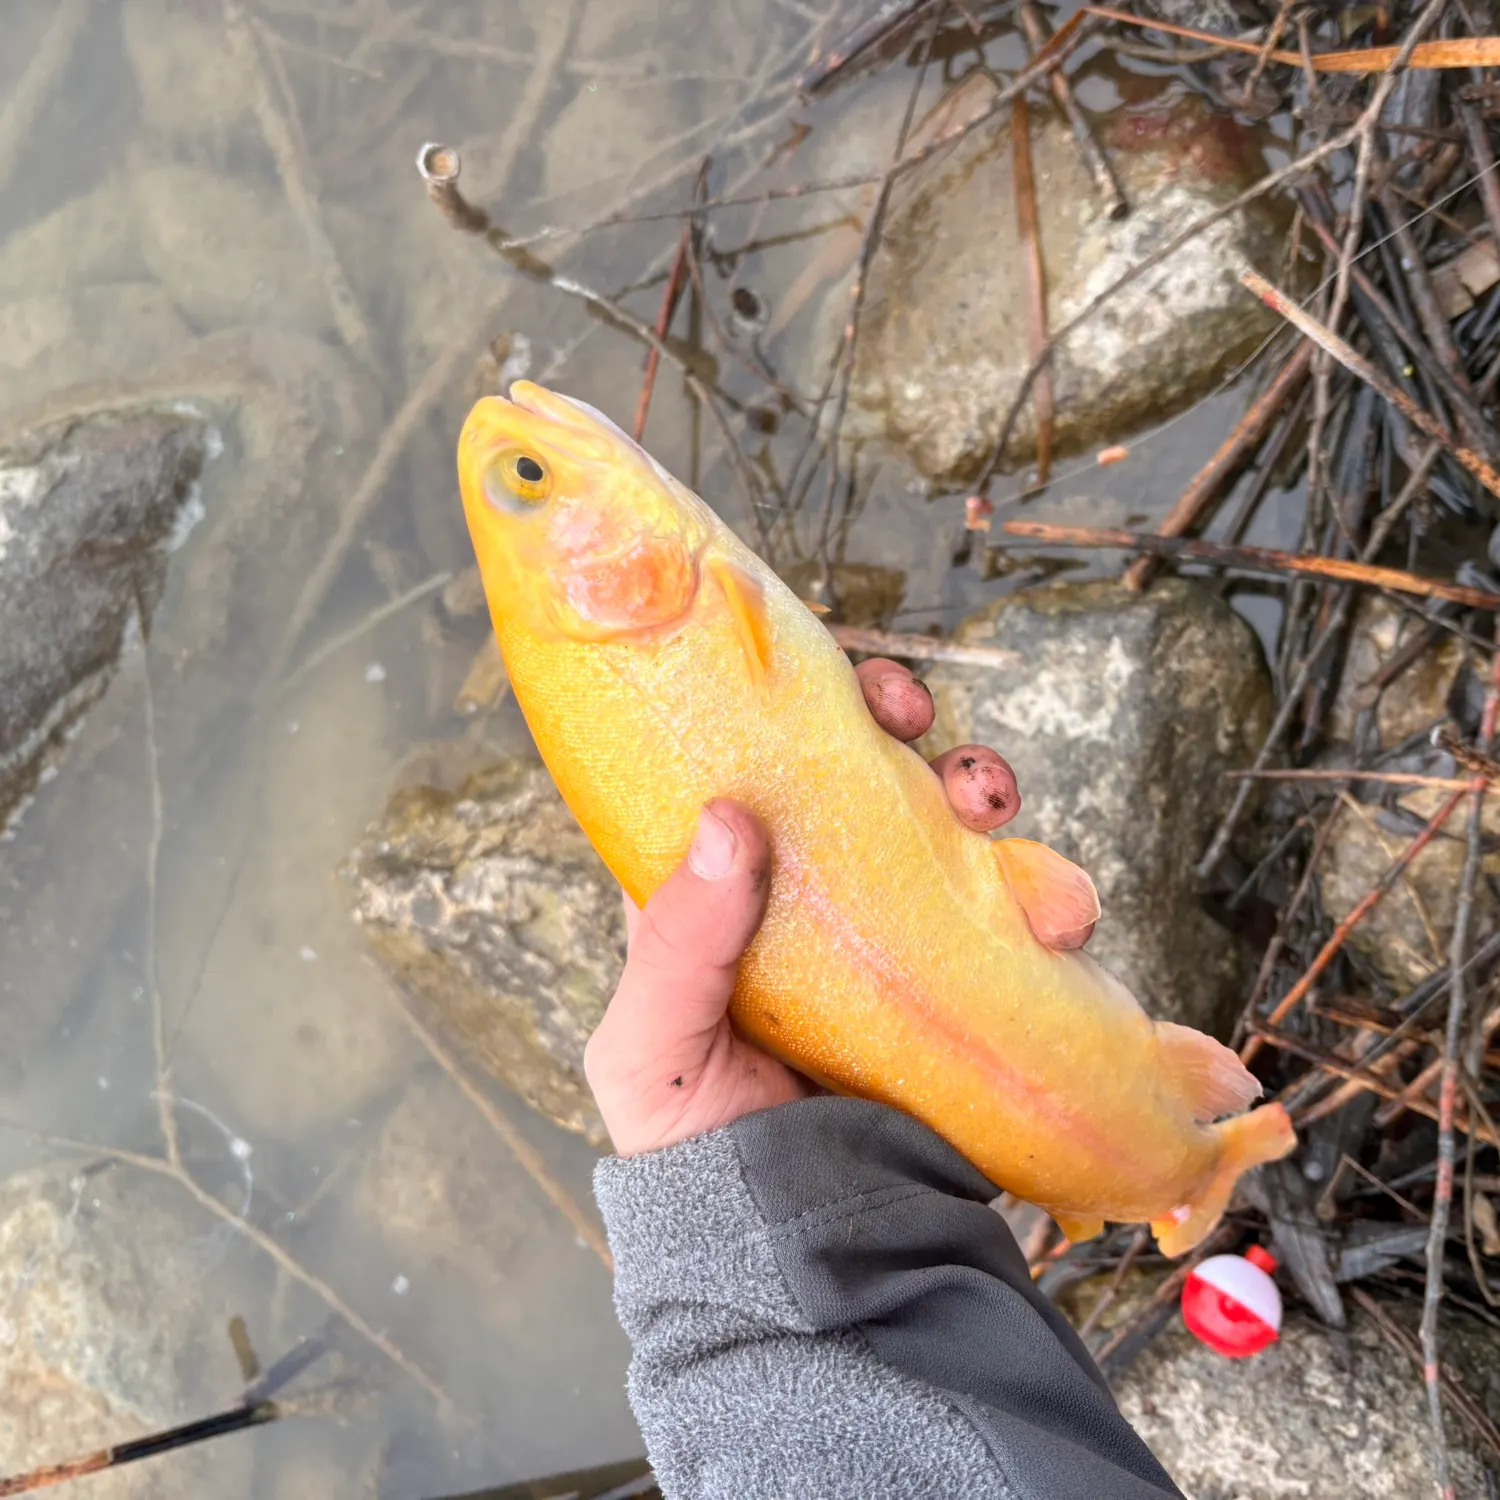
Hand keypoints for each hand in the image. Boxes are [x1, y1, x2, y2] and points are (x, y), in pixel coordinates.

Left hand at [584, 659, 1051, 1156]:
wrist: (808, 1259)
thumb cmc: (699, 1151)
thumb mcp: (650, 1051)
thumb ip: (677, 944)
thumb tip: (729, 819)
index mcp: (730, 893)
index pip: (764, 768)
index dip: (803, 710)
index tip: (840, 686)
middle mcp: (820, 896)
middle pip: (871, 776)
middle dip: (908, 732)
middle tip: (920, 727)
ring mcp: (901, 934)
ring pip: (952, 827)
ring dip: (983, 795)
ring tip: (992, 813)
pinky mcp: (969, 979)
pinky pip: (1016, 907)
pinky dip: (1044, 890)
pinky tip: (1048, 910)